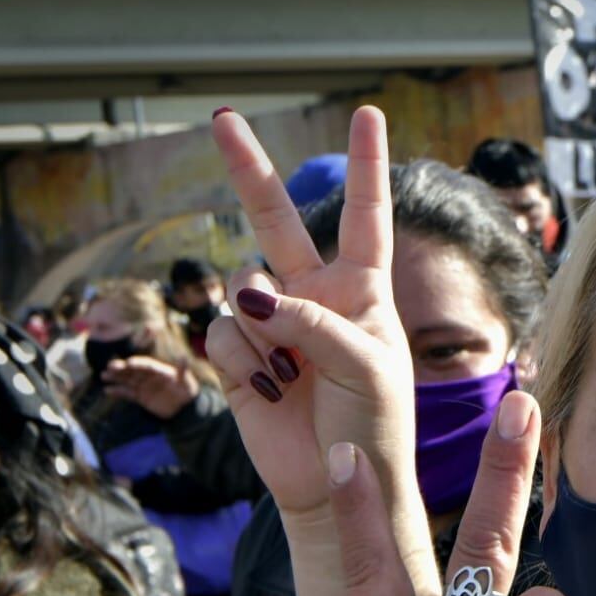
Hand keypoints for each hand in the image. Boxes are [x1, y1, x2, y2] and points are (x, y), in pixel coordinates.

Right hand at [102, 356, 199, 418]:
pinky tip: (108, 391)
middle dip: (122, 368)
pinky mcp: (140, 397)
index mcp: (159, 370)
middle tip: (110, 366)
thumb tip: (184, 357)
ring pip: (127, 380)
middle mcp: (149, 376)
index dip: (138, 363)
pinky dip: (118, 392)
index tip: (129, 363)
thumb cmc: (187, 391)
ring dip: (116, 378)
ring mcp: (143, 386)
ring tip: (104, 375)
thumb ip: (183, 371)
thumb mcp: (186, 382)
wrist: (183, 408)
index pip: (146, 365)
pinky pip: (127, 394)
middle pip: (133, 371)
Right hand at [205, 107, 428, 592]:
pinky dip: (247, 365)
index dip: (366, 166)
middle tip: (221, 116)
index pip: (366, 216)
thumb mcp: (368, 367)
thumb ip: (316, 324)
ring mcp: (272, 322)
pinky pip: (224, 335)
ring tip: (297, 378)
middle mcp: (314, 294)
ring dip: (268, 334)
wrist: (339, 481)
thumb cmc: (373, 422)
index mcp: (362, 289)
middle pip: (275, 220)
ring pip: (245, 290)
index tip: (368, 114)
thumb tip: (252, 297)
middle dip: (249, 170)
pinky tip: (272, 393)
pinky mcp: (237, 355)